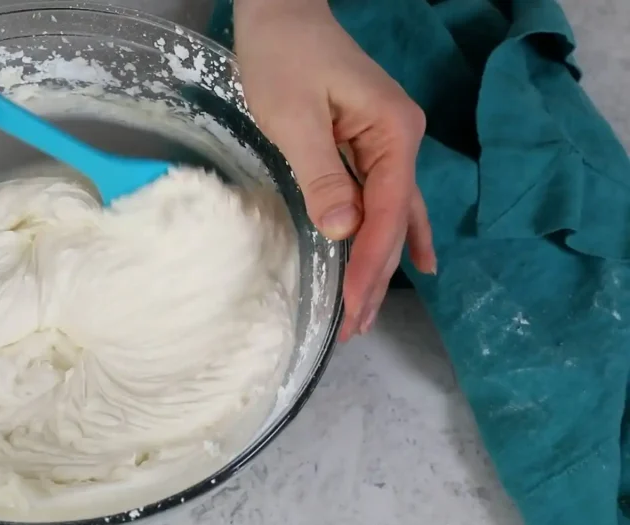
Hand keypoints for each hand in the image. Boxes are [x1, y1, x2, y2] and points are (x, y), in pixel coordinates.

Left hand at [235, 0, 435, 340]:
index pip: (386, 215)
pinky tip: (410, 260)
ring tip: (369, 312)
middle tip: (354, 328)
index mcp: (393, 134)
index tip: (351, 308)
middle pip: (394, 222)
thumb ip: (321, 174)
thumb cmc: (283, 58)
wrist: (280, 14)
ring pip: (392, 216)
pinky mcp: (367, 144)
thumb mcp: (294, 118)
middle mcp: (401, 142)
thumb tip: (343, 231)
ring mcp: (388, 143)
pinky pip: (383, 199)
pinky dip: (389, 233)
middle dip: (375, 276)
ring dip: (381, 263)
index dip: (369, 265)